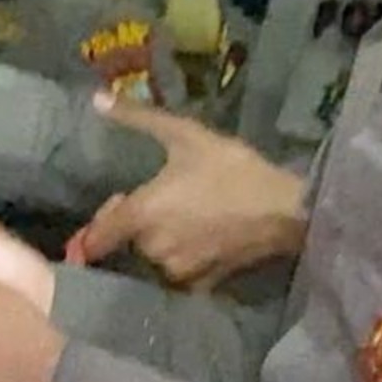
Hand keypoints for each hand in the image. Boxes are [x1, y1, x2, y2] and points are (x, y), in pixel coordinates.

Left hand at [76, 95, 307, 289]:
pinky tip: (198, 239)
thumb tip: (95, 99)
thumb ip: (137, 118)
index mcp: (141, 215)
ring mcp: (179, 270)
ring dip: (158, 241)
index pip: (95, 238)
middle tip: (160, 198)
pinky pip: (180, 275)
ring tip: (181, 215)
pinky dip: (183, 260)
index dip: (96, 225)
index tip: (114, 206)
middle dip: (135, 222)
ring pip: (153, 258)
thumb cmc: (230, 168)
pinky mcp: (204, 283)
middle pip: (128, 242)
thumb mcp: (184, 134)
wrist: (285, 208)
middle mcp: (153, 248)